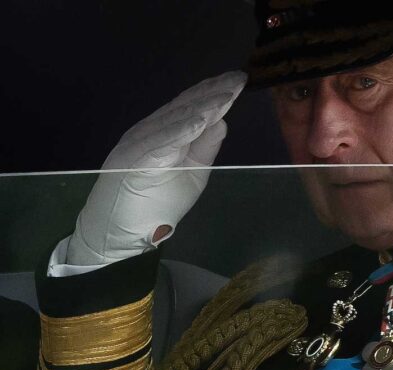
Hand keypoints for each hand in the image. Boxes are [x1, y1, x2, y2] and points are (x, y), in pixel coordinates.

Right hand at [65, 71, 246, 265]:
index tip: (237, 81)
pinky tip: (200, 121)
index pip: (190, 107)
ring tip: (226, 96)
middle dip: (212, 92)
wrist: (120, 231)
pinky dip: (181, 130)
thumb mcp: (192, 173)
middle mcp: (150, 131)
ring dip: (202, 107)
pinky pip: (161, 142)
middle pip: (184, 107)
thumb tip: (222, 121)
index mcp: (163, 133)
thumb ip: (205, 148)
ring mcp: (139, 143)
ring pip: (174, 120)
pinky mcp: (133, 160)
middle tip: (238, 79)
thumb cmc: (155, 204)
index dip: (213, 92)